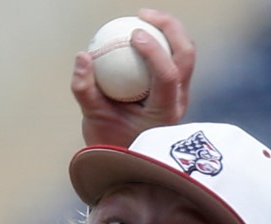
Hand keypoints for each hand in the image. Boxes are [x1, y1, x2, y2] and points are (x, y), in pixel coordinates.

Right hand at [72, 8, 195, 146]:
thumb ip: (84, 89)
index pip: (168, 75)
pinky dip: (160, 41)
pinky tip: (138, 32)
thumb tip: (83, 56)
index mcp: (165, 112)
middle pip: (186, 55)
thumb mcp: (92, 119)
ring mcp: (180, 94)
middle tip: (142, 15)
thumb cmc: (110, 143)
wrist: (127, 162)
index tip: (133, 34)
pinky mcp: (175, 89)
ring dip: (169, 30)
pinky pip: (173, 57)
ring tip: (142, 17)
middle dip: (170, 27)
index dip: (154, 50)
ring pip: (184, 53)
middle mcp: (178, 101)